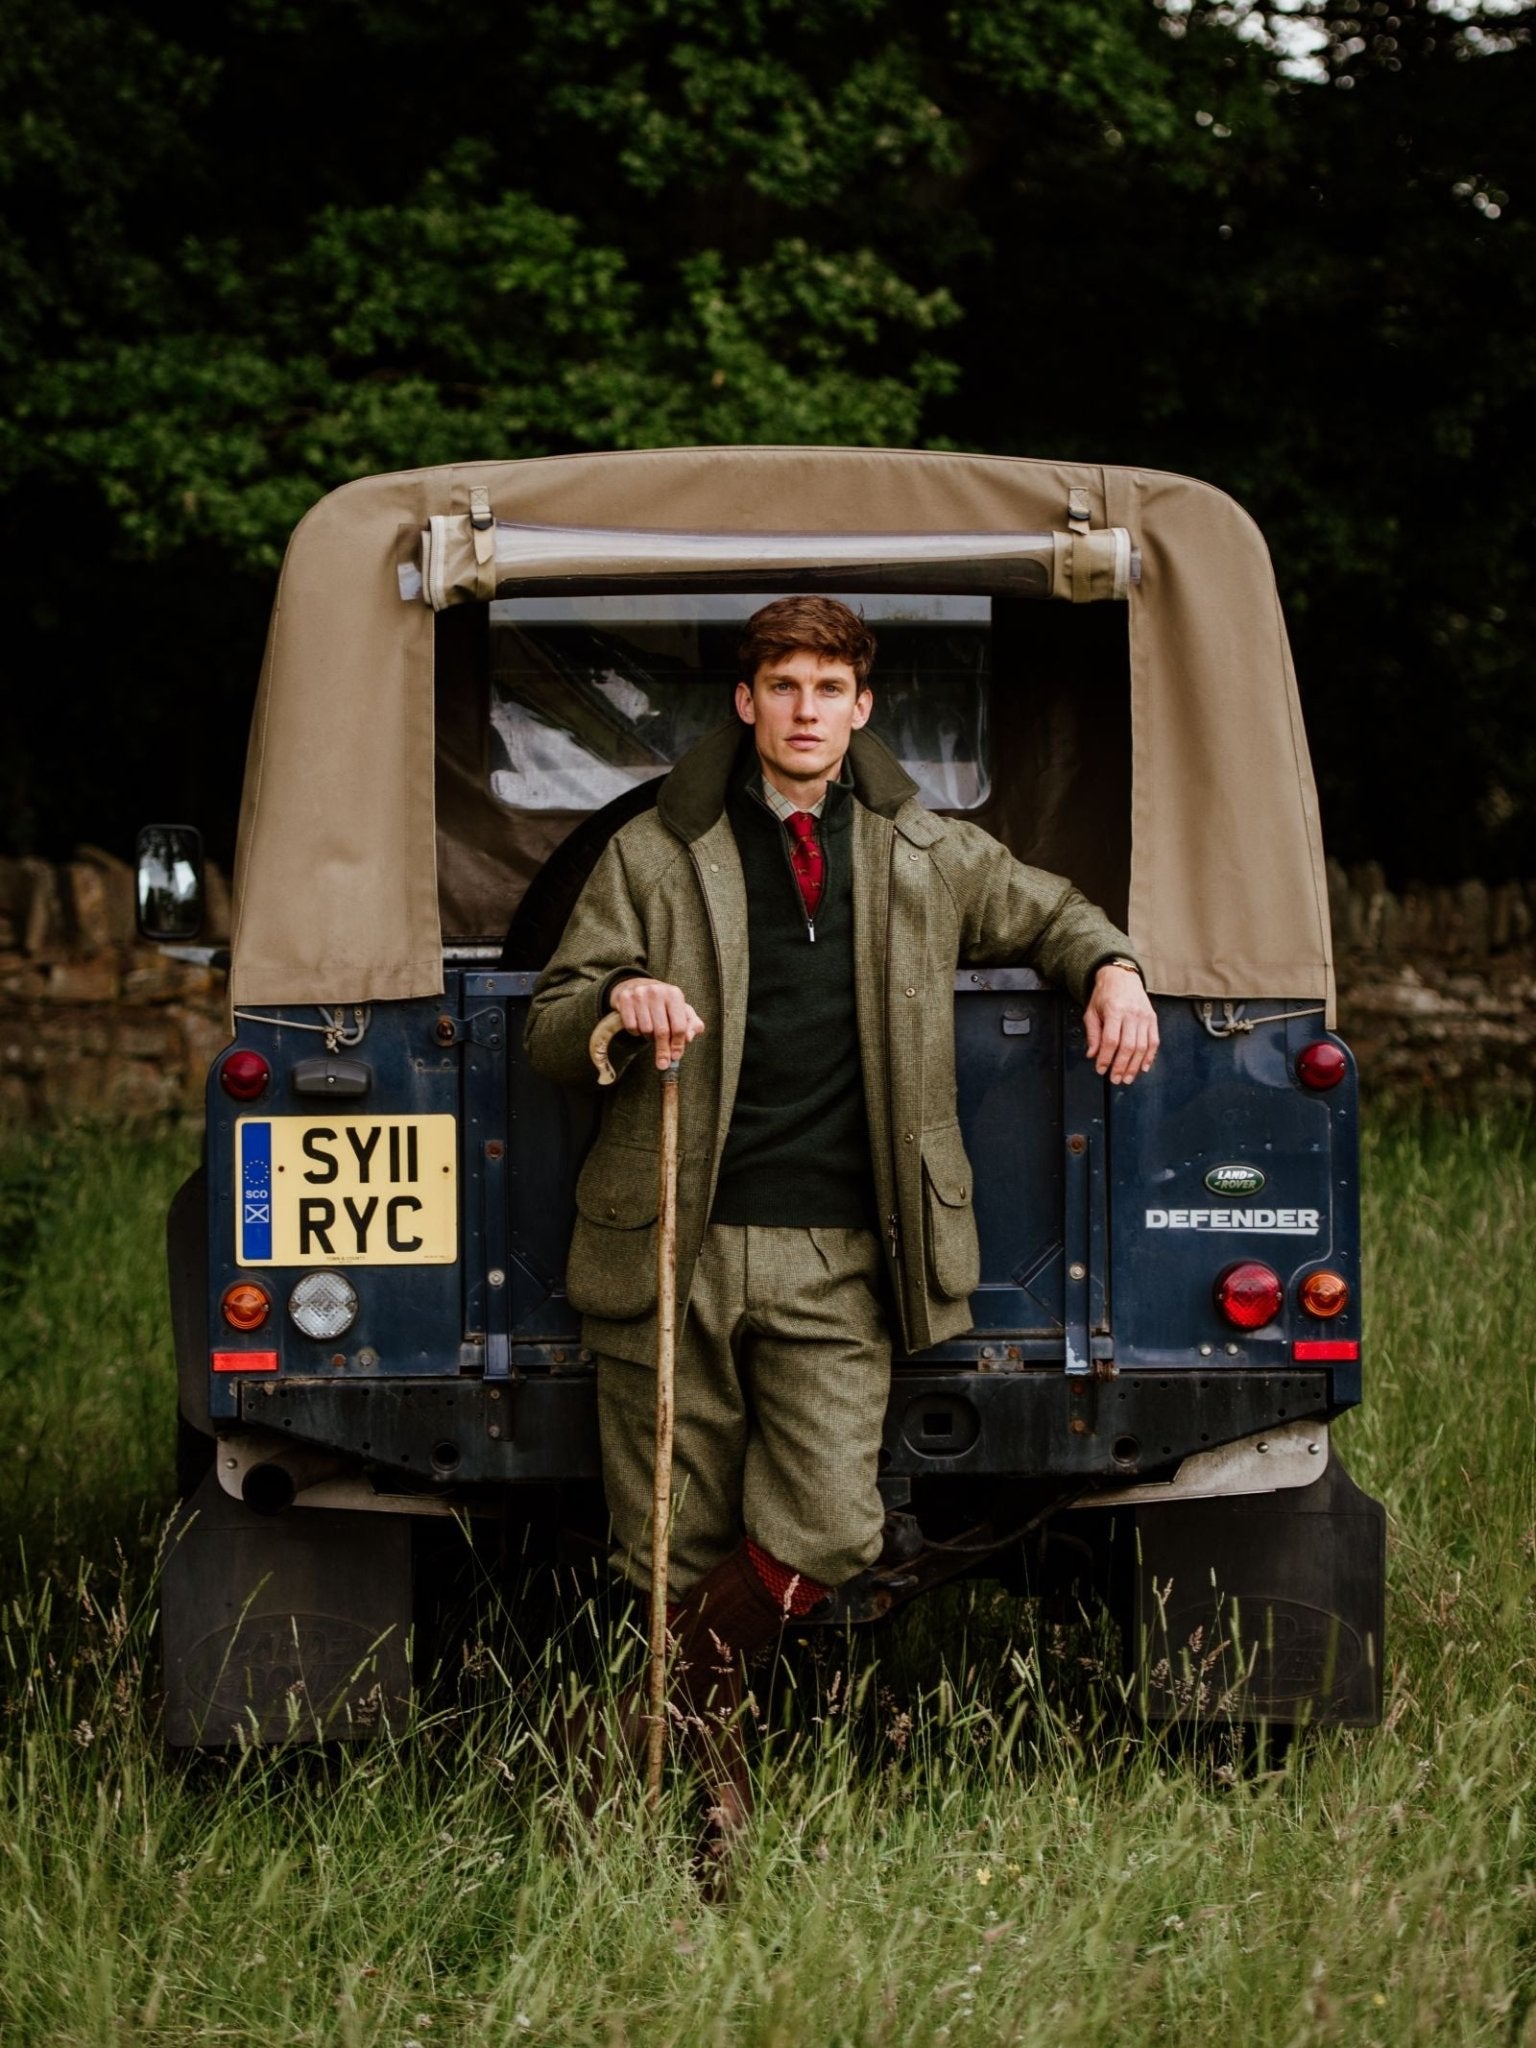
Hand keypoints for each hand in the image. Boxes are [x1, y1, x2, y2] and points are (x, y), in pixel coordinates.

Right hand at [611, 977, 706, 1070]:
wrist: (637, 986)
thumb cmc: (664, 1004)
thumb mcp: (682, 1011)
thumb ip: (692, 1025)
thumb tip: (689, 1038)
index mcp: (674, 994)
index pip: (679, 1026)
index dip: (678, 1044)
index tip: (676, 1057)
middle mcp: (657, 991)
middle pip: (662, 1031)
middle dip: (663, 1050)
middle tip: (663, 1064)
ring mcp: (639, 994)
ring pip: (646, 1029)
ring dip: (649, 1037)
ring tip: (651, 1032)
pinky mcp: (624, 999)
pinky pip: (631, 1026)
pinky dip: (635, 1032)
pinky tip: (639, 1026)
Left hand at [1083, 966, 1158, 1084]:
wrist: (1122, 976)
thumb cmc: (1105, 994)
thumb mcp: (1091, 1011)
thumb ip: (1093, 1034)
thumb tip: (1093, 1054)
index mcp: (1114, 1010)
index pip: (1111, 1040)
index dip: (1106, 1058)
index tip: (1101, 1069)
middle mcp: (1132, 1014)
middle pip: (1128, 1046)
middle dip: (1121, 1066)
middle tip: (1115, 1079)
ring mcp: (1144, 1016)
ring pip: (1142, 1046)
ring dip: (1135, 1066)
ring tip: (1127, 1078)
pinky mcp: (1152, 1019)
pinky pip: (1154, 1041)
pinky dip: (1150, 1057)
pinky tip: (1144, 1067)